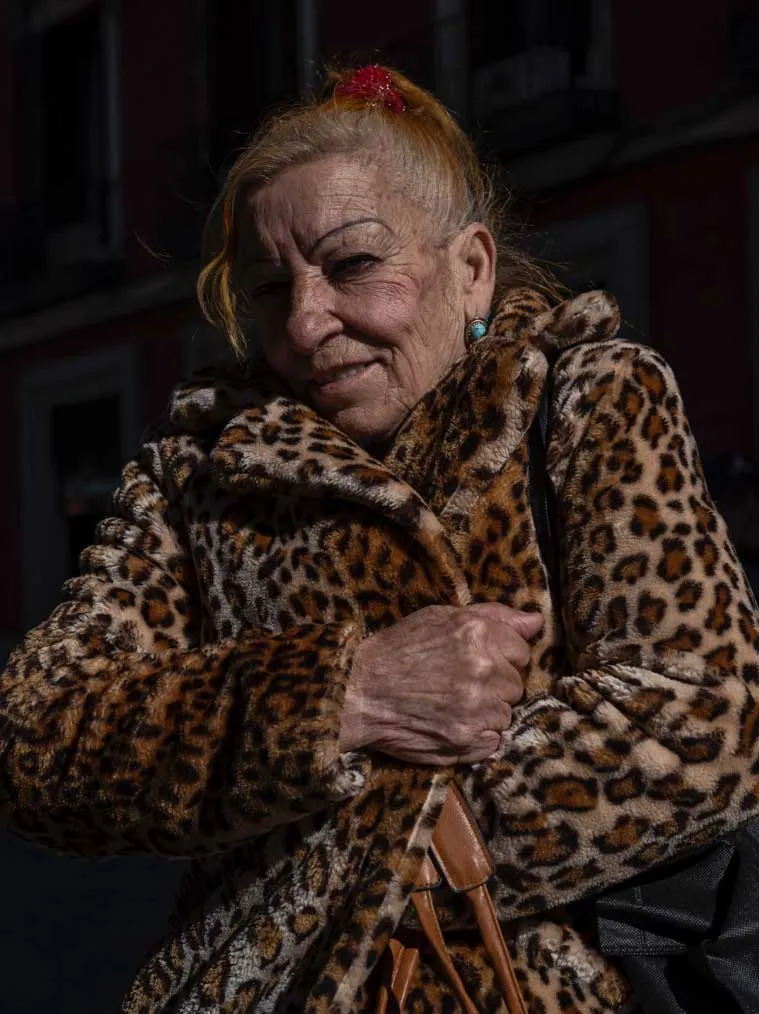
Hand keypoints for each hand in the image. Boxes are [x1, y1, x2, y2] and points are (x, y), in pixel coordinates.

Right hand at [339, 603, 542, 764]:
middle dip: (494, 684)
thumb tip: (536, 621)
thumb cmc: (398, 649)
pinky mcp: (467, 741)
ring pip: (505, 714)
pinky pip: (494, 741)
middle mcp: (484, 670)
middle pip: (515, 684)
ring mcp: (477, 709)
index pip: (520, 650)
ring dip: (485, 712)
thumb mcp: (441, 617)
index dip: (499, 656)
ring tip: (450, 703)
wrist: (359, 691)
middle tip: (458, 682)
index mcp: (479, 634)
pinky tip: (451, 723)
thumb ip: (494, 616)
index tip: (475, 660)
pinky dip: (477, 737)